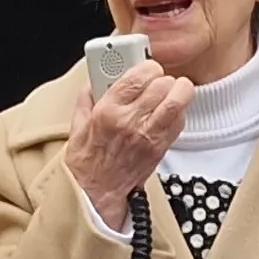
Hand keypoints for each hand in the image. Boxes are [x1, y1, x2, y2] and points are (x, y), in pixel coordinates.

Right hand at [69, 60, 191, 228]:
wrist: (97, 192)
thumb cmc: (87, 161)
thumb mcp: (78, 124)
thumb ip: (87, 97)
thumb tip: (94, 79)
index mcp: (108, 111)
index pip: (138, 76)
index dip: (147, 66)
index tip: (146, 68)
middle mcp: (131, 122)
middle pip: (162, 85)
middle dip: (162, 78)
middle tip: (157, 80)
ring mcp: (149, 135)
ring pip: (177, 101)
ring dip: (178, 91)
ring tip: (171, 90)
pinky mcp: (161, 147)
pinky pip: (180, 121)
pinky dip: (179, 112)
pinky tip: (168, 112)